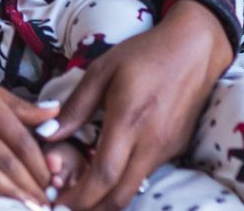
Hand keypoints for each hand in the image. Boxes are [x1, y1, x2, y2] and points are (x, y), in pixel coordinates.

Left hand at [48, 0, 231, 209]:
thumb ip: (76, 106)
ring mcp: (166, 149)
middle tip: (64, 206)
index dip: (79, 197)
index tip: (57, 203)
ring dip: (105, 198)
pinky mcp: (175, 150)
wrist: (195, 49)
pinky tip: (105, 173)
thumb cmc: (144, 54)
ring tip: (80, 190)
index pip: (104, 175)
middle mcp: (151, 142)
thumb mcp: (102, 70)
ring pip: (133, 189)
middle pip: (120, 196)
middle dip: (90, 208)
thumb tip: (48, 135)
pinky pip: (144, 175)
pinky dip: (122, 183)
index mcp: (128, 120)